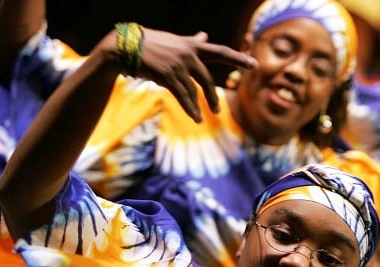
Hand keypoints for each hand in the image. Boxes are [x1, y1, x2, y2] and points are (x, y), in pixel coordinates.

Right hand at [125, 28, 257, 121]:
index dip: (238, 59)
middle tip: (217, 110)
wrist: (124, 47)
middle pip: (207, 79)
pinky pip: (183, 96)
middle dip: (211, 96)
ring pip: (193, 90)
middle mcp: (188, 54)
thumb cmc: (150, 43)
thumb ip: (192, 42)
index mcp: (192, 46)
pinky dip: (190, 108)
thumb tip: (204, 35)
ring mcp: (178, 64)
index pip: (221, 52)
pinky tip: (195, 117)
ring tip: (201, 117)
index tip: (255, 65)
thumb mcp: (174, 40)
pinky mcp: (167, 75)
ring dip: (198, 106)